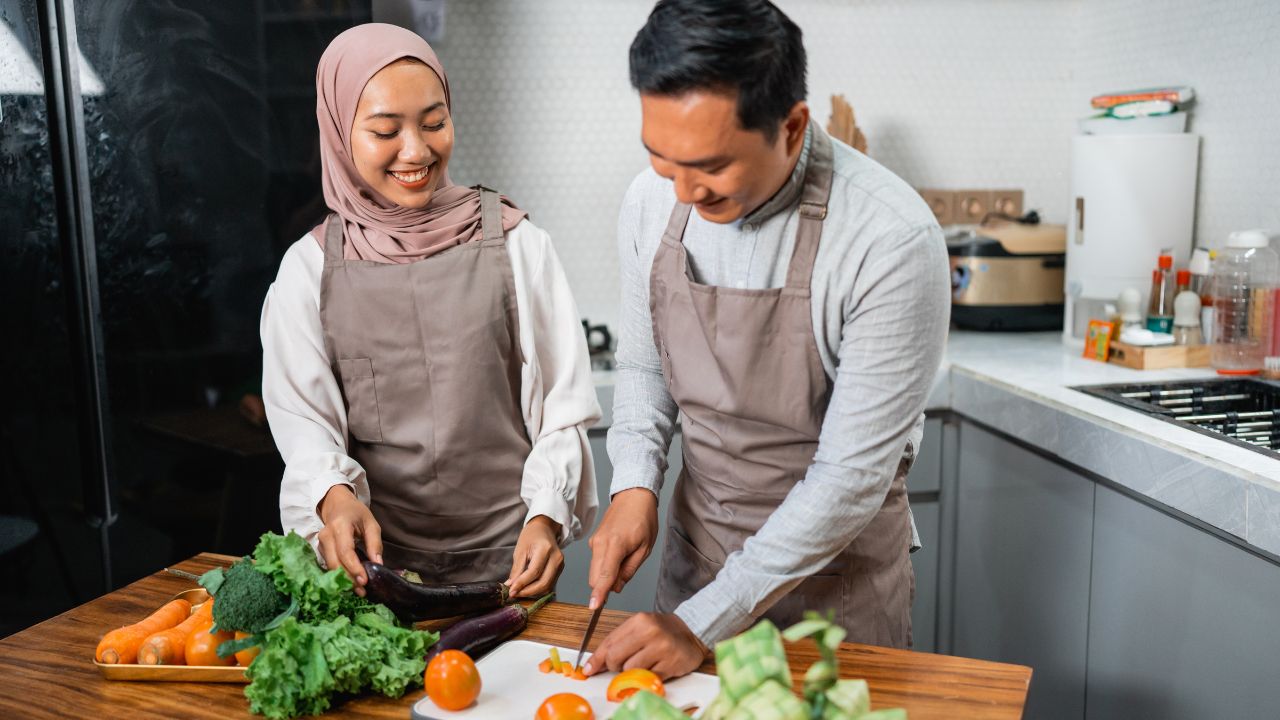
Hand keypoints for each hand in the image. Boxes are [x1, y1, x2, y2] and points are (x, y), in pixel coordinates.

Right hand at [316, 484, 382, 596]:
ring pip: (330, 567)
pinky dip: (340, 575)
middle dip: (348, 579)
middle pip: (335, 563)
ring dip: (344, 580)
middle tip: (362, 591)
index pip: (345, 551)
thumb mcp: (371, 523)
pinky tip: (351, 582)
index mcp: (340, 526)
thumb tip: (378, 564)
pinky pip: (329, 565)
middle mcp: (326, 535)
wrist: (337, 505)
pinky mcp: (321, 550)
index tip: (364, 581)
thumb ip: (375, 543)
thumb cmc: (356, 513)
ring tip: (359, 590)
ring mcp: (321, 544)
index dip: (354, 568)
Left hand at [506, 515, 563, 597]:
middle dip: (528, 592)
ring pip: (547, 586)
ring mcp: (560, 565)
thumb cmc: (531, 536)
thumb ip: (516, 570)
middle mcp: (556, 558)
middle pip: (543, 583)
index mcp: (546, 549)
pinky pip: (549, 584)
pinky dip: (538, 589)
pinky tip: (527, 588)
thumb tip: (511, 586)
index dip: (522, 584)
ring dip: (532, 592)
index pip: (534, 572)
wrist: (544, 529)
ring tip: (519, 592)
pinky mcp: (560, 570)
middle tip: (514, 594)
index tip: (511, 591)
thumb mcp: (520, 550)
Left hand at [581, 612, 707, 679]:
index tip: (588, 669)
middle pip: (615, 658)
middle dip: (615, 666)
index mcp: (639, 620)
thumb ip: (618, 642)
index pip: (609, 642)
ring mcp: (661, 648)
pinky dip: (646, 677)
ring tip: (643, 664)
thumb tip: (596, 663)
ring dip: (632, 672)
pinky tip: (654, 667)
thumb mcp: (639, 628)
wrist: (692, 633)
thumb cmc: (662, 631)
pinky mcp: (670, 664)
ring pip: (630, 670)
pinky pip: (647, 678)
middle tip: (623, 664)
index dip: (596, 659)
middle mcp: (650, 632)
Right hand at [587, 488, 658, 608]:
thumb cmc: (643, 518)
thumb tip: (617, 587)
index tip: (594, 607)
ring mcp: (594, 542)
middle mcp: (599, 544)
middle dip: (606, 585)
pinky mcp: (593, 541)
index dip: (599, 594)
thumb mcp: (645, 547)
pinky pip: (596, 562)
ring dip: (606, 575)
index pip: (604, 576)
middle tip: (626, 573)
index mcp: (615, 545)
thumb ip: (630, 569)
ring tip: (626, 557)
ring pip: (594, 571)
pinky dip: (605, 566)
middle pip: (595, 578)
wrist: (633, 496)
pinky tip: (620, 552)